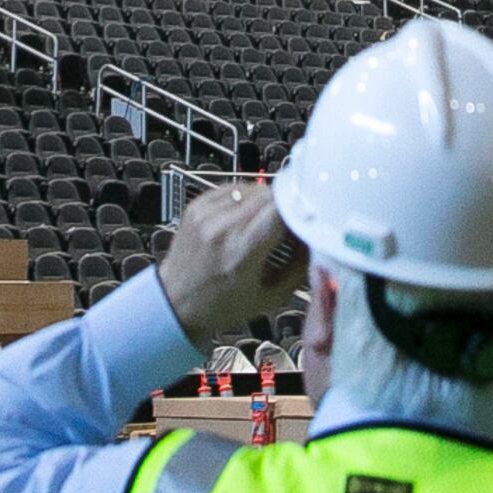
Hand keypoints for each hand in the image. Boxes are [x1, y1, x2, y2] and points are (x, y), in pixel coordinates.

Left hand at [157, 180, 303, 341]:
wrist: (175, 302)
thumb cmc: (222, 305)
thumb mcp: (270, 297)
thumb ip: (299, 266)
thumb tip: (318, 238)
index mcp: (241, 253)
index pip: (281, 210)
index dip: (300, 208)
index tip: (311, 214)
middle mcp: (222, 229)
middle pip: (270, 195)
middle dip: (286, 206)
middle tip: (290, 223)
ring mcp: (206, 214)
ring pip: (253, 188)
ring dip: (267, 201)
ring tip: (265, 223)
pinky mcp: (197, 205)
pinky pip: (234, 188)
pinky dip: (246, 198)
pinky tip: (246, 216)